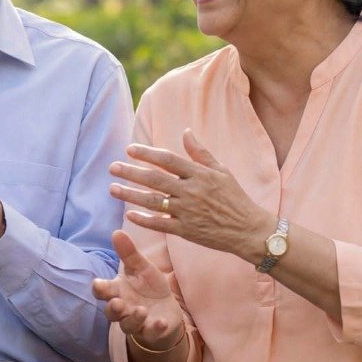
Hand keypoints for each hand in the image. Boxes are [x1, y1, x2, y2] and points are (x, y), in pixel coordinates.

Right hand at [92, 230, 185, 352]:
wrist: (166, 308)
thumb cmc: (148, 287)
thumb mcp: (141, 267)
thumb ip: (129, 253)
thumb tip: (116, 231)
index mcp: (117, 291)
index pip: (103, 291)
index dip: (99, 288)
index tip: (98, 283)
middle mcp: (123, 308)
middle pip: (111, 312)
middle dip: (113, 308)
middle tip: (117, 303)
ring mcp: (136, 322)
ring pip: (127, 325)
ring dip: (133, 318)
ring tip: (141, 310)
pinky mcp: (151, 331)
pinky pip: (150, 333)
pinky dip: (154, 328)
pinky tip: (161, 322)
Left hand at [108, 129, 277, 263]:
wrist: (249, 230)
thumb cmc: (235, 198)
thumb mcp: (222, 171)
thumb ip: (200, 153)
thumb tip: (186, 131)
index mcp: (200, 175)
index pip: (168, 160)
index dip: (148, 153)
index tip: (129, 149)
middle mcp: (192, 191)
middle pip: (155, 179)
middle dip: (131, 172)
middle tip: (112, 167)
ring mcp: (188, 212)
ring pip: (153, 202)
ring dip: (130, 195)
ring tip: (112, 189)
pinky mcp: (186, 231)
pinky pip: (160, 224)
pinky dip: (144, 219)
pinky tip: (129, 214)